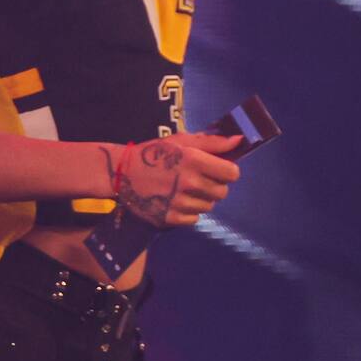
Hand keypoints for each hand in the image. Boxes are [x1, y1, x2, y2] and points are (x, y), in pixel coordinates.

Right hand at [116, 133, 241, 227]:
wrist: (122, 174)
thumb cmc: (153, 154)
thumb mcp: (180, 141)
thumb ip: (211, 142)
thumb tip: (239, 141)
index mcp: (194, 160)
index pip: (232, 173)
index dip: (227, 170)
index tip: (217, 169)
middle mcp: (190, 183)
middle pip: (222, 192)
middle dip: (214, 185)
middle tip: (197, 179)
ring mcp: (180, 203)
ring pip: (209, 206)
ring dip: (201, 199)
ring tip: (182, 189)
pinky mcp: (171, 219)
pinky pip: (194, 218)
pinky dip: (188, 211)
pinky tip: (175, 200)